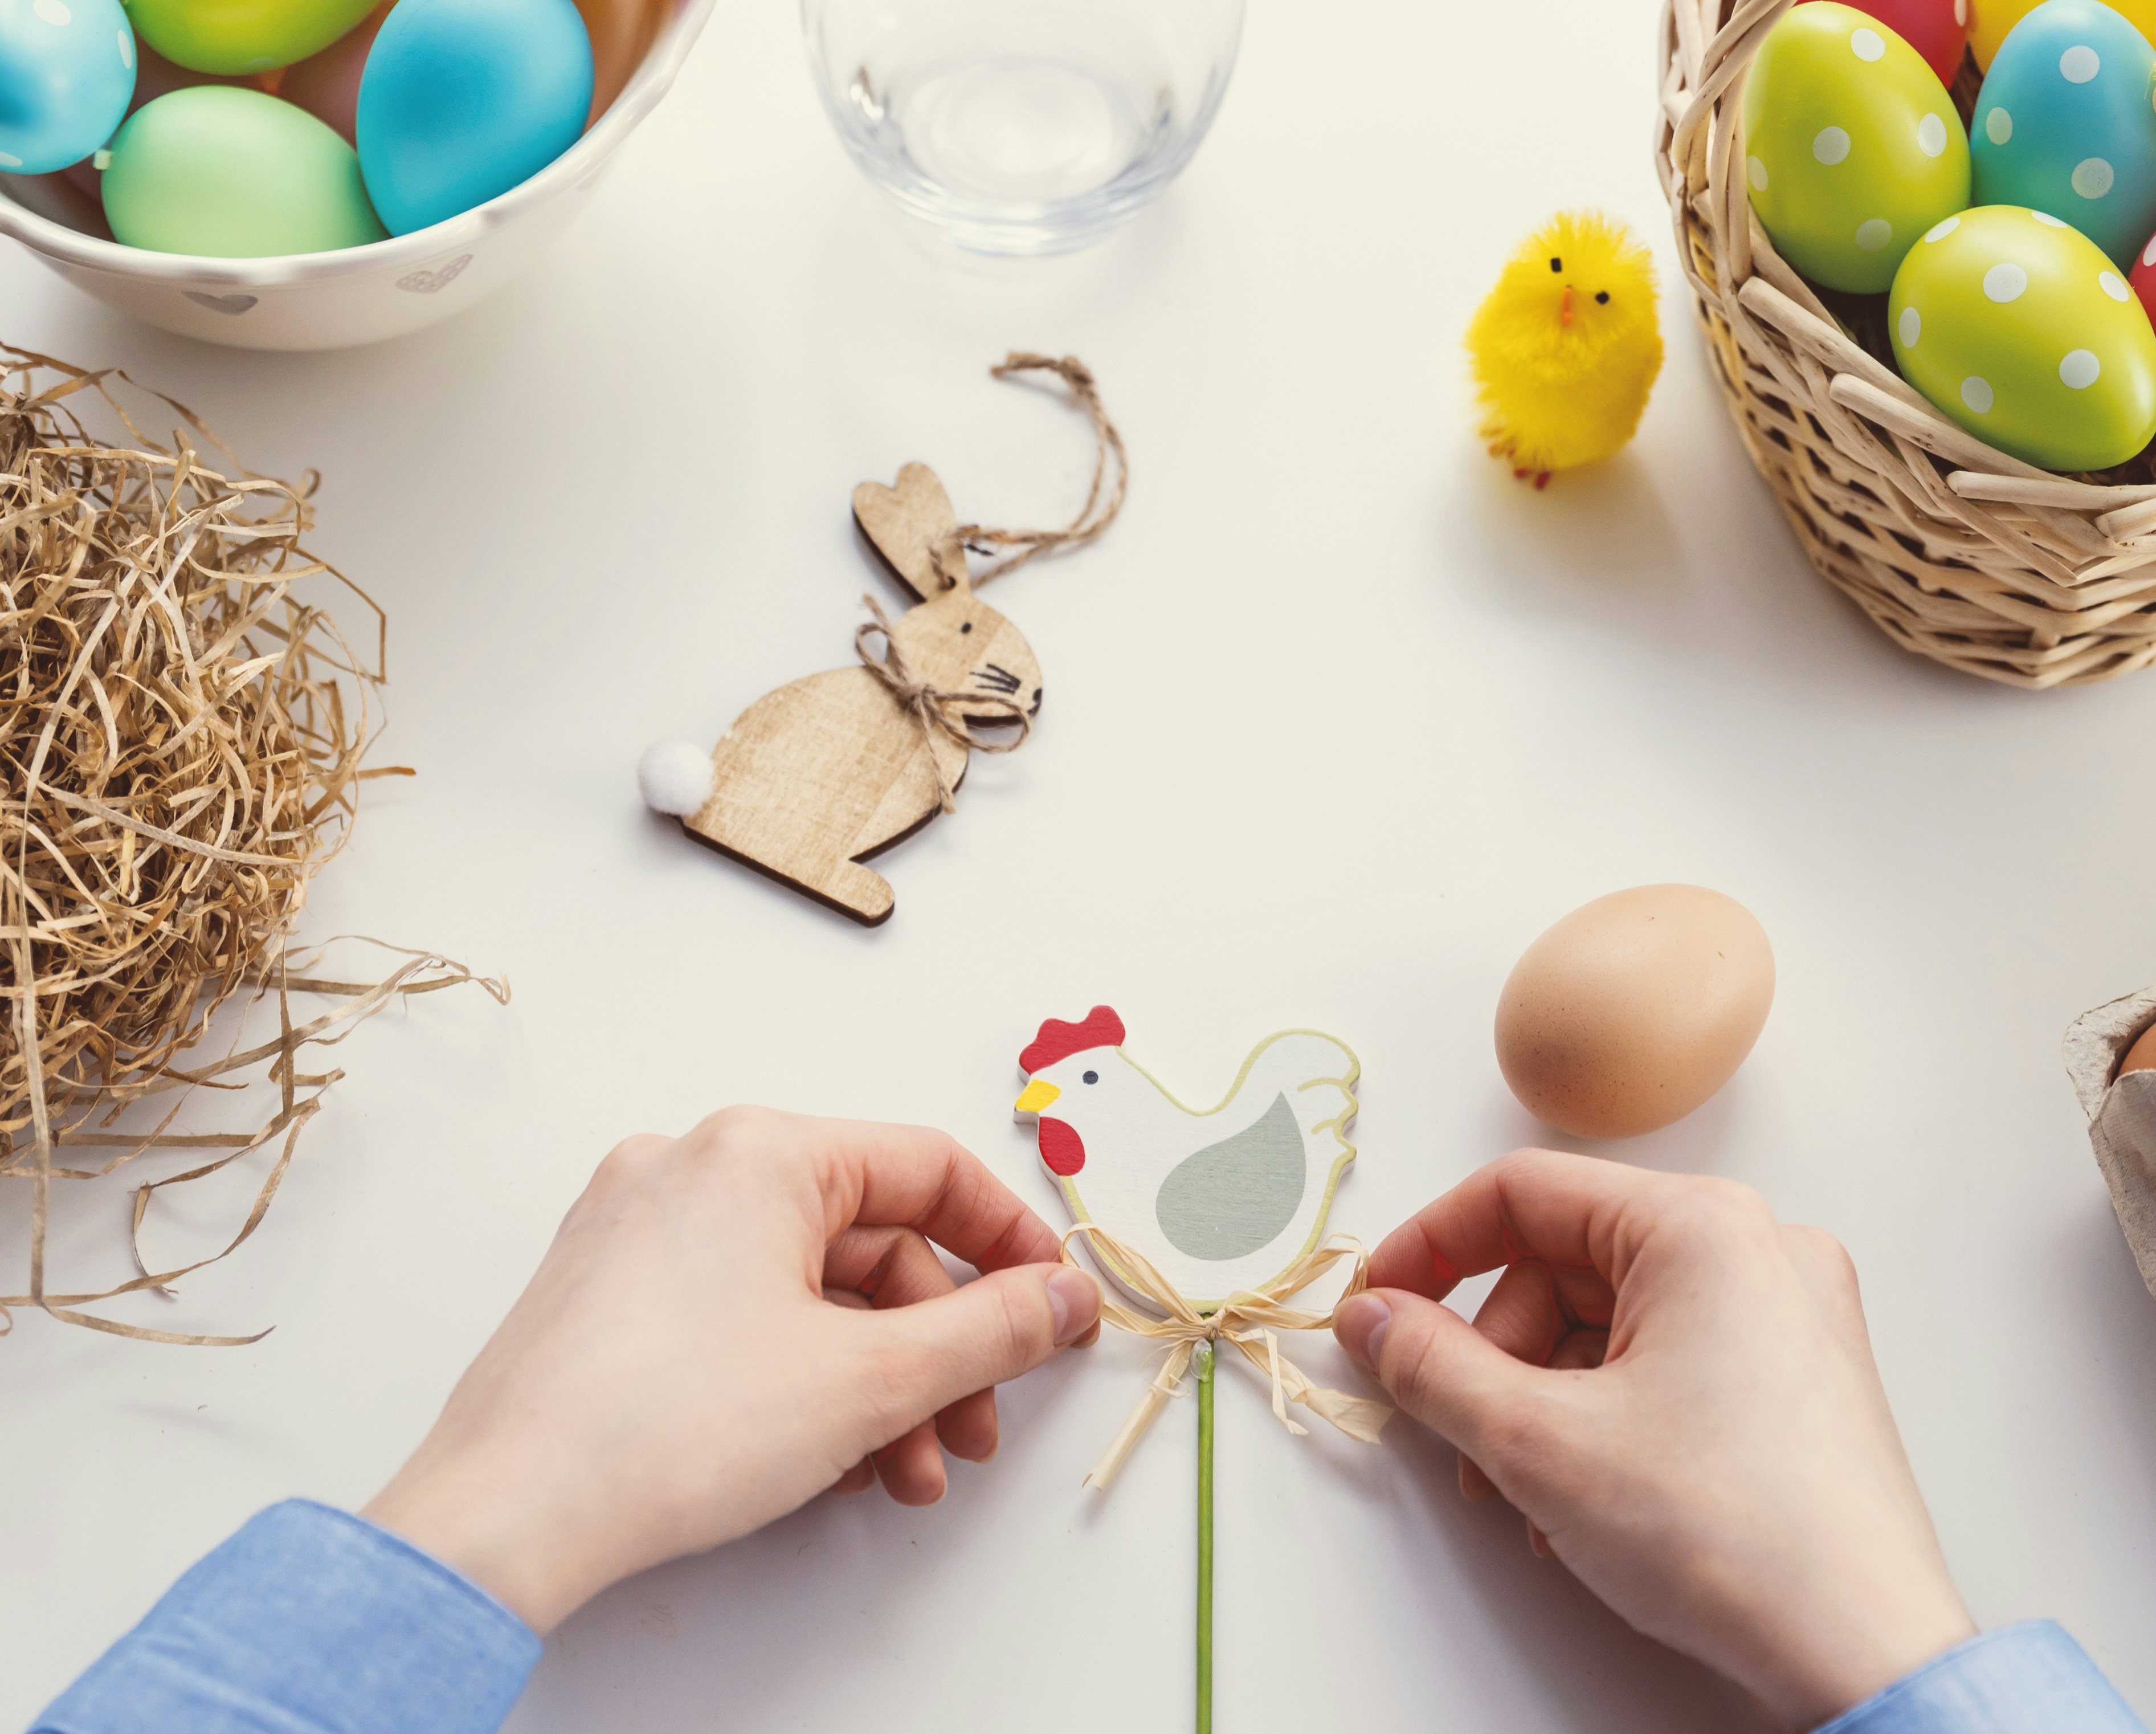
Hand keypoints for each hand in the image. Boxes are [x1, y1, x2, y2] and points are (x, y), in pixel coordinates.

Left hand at [362, 1107, 1100, 1632]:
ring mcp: (640, 1229)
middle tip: (973, 1430)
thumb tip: (1062, 1298)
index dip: (1010, 1242)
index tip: (1052, 1307)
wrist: (504, 1519)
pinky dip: (801, 1379)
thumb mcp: (871, 1378)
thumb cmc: (667, 1429)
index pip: (928, 1168)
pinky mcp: (609, 1293)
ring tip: (902, 1475)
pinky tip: (828, 1462)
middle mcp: (693, 1167)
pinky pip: (741, 1315)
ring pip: (805, 1292)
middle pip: (869, 1243)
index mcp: (759, 1151)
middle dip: (937, 1351)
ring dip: (875, 1384)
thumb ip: (991, 1330)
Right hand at [1334, 1150, 1972, 1731]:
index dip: (1428, 1247)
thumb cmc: (1730, 1536)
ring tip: (1526, 1490)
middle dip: (1492, 1353)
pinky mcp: (1799, 1378)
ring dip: (1541, 1398)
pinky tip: (1586, 1499)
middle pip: (1563, 1263)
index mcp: (1702, 1226)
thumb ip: (1430, 1364)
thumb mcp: (1536, 1439)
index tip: (1376, 1307)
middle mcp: (1756, 1248)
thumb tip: (1371, 1320)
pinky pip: (1665, 1361)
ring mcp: (1788, 1314)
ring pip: (1609, 1321)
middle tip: (1457, 1429)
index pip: (1521, 1192)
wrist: (1865, 1657)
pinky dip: (1604, 1416)